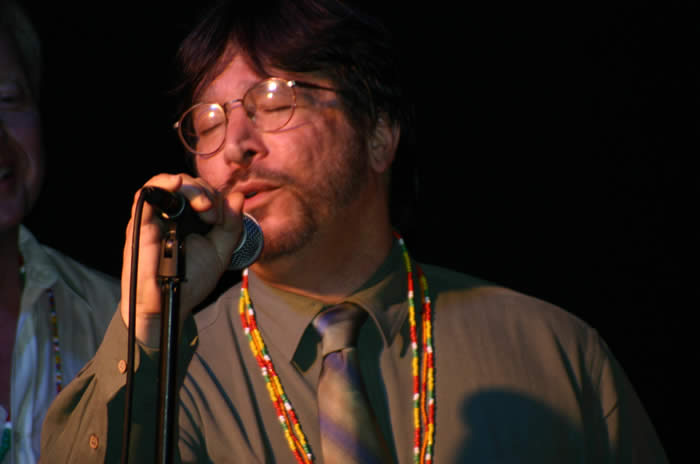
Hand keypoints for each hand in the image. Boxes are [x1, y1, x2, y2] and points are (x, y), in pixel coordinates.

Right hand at [119, 173, 243, 346]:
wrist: (170, 305)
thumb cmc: (191, 280)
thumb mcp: (220, 252)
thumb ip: (232, 226)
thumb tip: (238, 196)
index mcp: (191, 219)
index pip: (202, 192)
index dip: (215, 197)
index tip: (220, 218)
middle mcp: (171, 215)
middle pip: (187, 185)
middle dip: (205, 193)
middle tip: (213, 216)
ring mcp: (155, 218)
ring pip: (167, 184)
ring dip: (189, 188)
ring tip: (203, 205)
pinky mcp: (141, 224)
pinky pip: (145, 195)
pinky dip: (161, 184)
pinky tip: (177, 183)